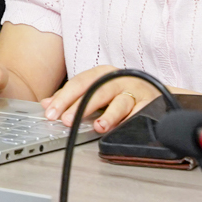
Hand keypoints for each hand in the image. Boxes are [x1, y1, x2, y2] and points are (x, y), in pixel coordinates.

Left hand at [43, 66, 162, 133]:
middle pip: (97, 91)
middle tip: (66, 120)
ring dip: (108, 116)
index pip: (79, 83)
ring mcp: (135, 91)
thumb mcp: (96, 88)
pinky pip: (140, 113)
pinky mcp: (150, 104)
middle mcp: (118, 79)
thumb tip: (46, 104)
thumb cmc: (120, 89)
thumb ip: (72, 96)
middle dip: (80, 107)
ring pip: (120, 103)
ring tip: (97, 127)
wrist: (155, 91)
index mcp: (102, 73)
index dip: (63, 98)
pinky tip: (122, 129)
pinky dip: (131, 122)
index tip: (51, 112)